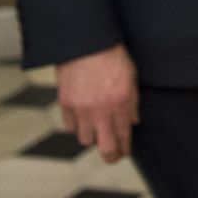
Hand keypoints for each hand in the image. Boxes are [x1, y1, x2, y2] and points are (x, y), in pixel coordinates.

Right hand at [56, 44, 139, 161]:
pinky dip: (77, 126)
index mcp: (119, 103)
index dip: (124, 149)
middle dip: (110, 156)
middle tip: (112, 155)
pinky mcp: (65, 103)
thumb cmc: (110, 55)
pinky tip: (83, 119)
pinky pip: (70, 127)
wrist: (85, 41)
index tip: (124, 153)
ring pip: (85, 139)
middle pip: (104, 147)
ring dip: (92, 137)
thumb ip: (132, 102)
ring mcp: (81, 108)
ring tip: (97, 129)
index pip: (123, 137)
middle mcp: (100, 110)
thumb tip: (132, 122)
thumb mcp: (130, 76)